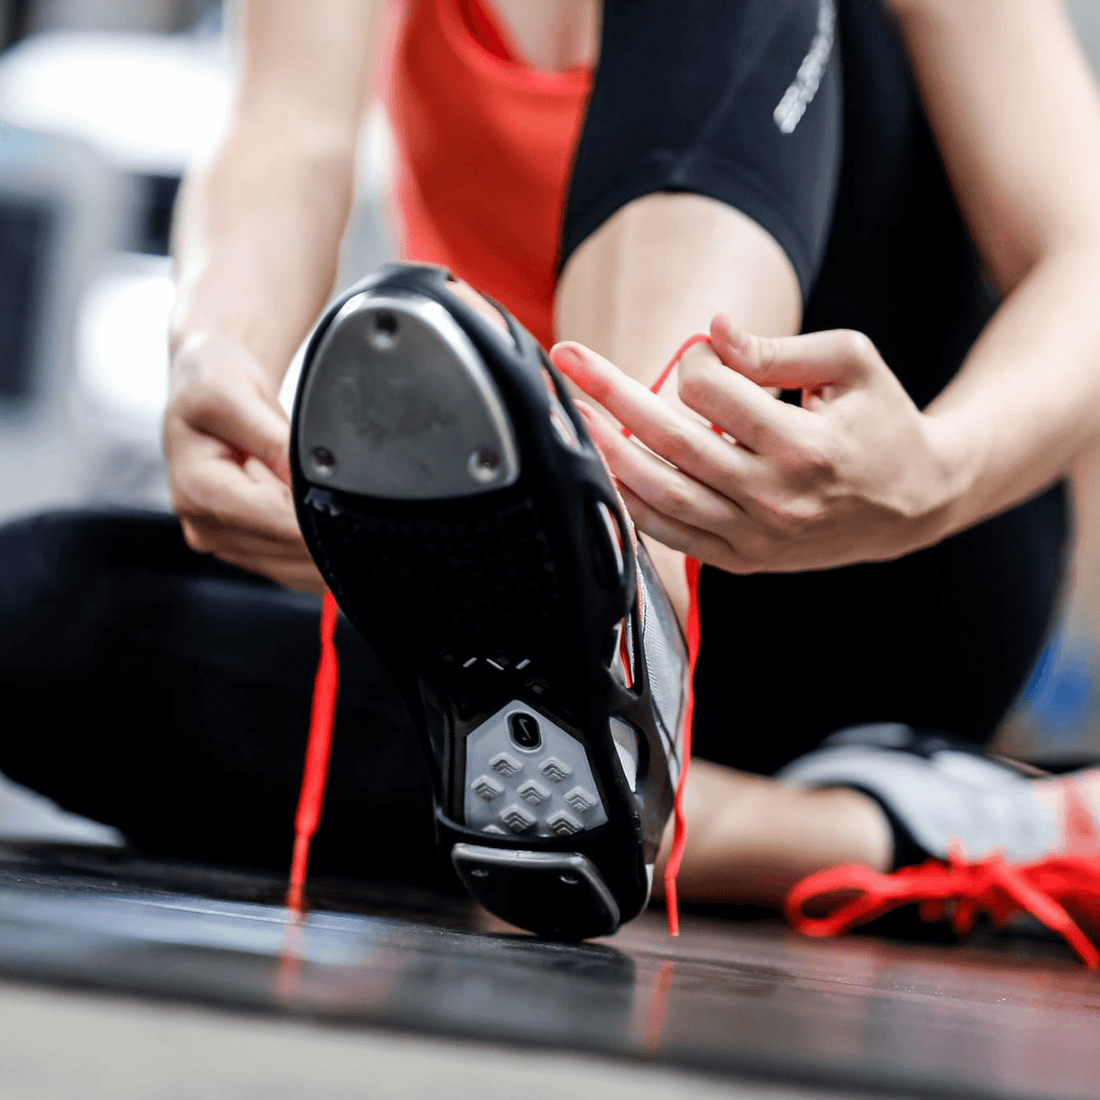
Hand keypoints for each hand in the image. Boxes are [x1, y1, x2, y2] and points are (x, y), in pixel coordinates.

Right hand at [163, 333, 324, 590]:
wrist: (205, 395)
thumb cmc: (216, 389)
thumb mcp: (239, 398)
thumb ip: (274, 443)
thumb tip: (308, 480)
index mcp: (197, 489)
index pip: (276, 518)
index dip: (317, 511)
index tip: (348, 497)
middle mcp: (204, 525)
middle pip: (289, 548)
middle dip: (325, 526)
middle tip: (354, 500)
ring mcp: (224, 543)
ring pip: (295, 569)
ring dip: (325, 546)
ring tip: (336, 505)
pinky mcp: (244, 551)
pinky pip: (293, 570)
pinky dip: (317, 557)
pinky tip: (330, 529)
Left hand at [551, 316, 958, 573]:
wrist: (912, 505)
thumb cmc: (881, 422)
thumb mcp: (851, 364)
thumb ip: (777, 347)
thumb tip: (710, 330)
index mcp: (804, 446)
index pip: (711, 392)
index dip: (697, 361)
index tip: (711, 356)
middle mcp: (774, 499)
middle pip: (670, 441)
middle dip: (610, 394)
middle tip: (567, 360)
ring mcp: (754, 538)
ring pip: (660, 494)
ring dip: (606, 452)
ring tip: (572, 416)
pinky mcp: (743, 561)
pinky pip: (671, 536)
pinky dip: (631, 504)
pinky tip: (603, 472)